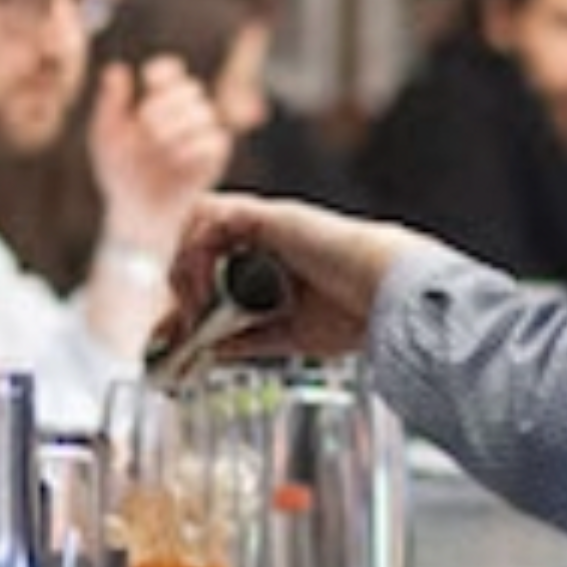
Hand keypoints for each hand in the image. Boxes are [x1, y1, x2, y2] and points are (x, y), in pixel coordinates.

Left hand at [87, 57, 231, 241]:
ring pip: (203, 113)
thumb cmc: (120, 173)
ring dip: (177, 126)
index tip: (150, 79)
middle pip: (190, 89)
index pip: (170, 73)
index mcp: (157, 104)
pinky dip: (191, 148)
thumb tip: (116, 69)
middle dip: (167, 103)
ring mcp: (201, 136)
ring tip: (157, 145)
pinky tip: (173, 160)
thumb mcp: (107, 137)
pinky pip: (214, 141)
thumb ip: (110, 103)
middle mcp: (183, 115)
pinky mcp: (214, 159)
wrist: (136, 212)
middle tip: (146, 123)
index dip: (164, 71)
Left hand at [163, 192, 437, 363]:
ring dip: (186, 265)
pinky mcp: (269, 217)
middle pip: (197, 236)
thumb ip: (249, 338)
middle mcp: (266, 236)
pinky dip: (197, 256)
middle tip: (185, 322)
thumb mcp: (289, 334)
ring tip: (195, 307)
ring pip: (198, 220)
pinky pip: (212, 220)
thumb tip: (209, 350)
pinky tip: (206, 292)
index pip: (212, 260)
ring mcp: (266, 223)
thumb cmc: (358, 313)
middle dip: (178, 278)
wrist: (390, 297)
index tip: (176, 331)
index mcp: (273, 259)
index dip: (187, 290)